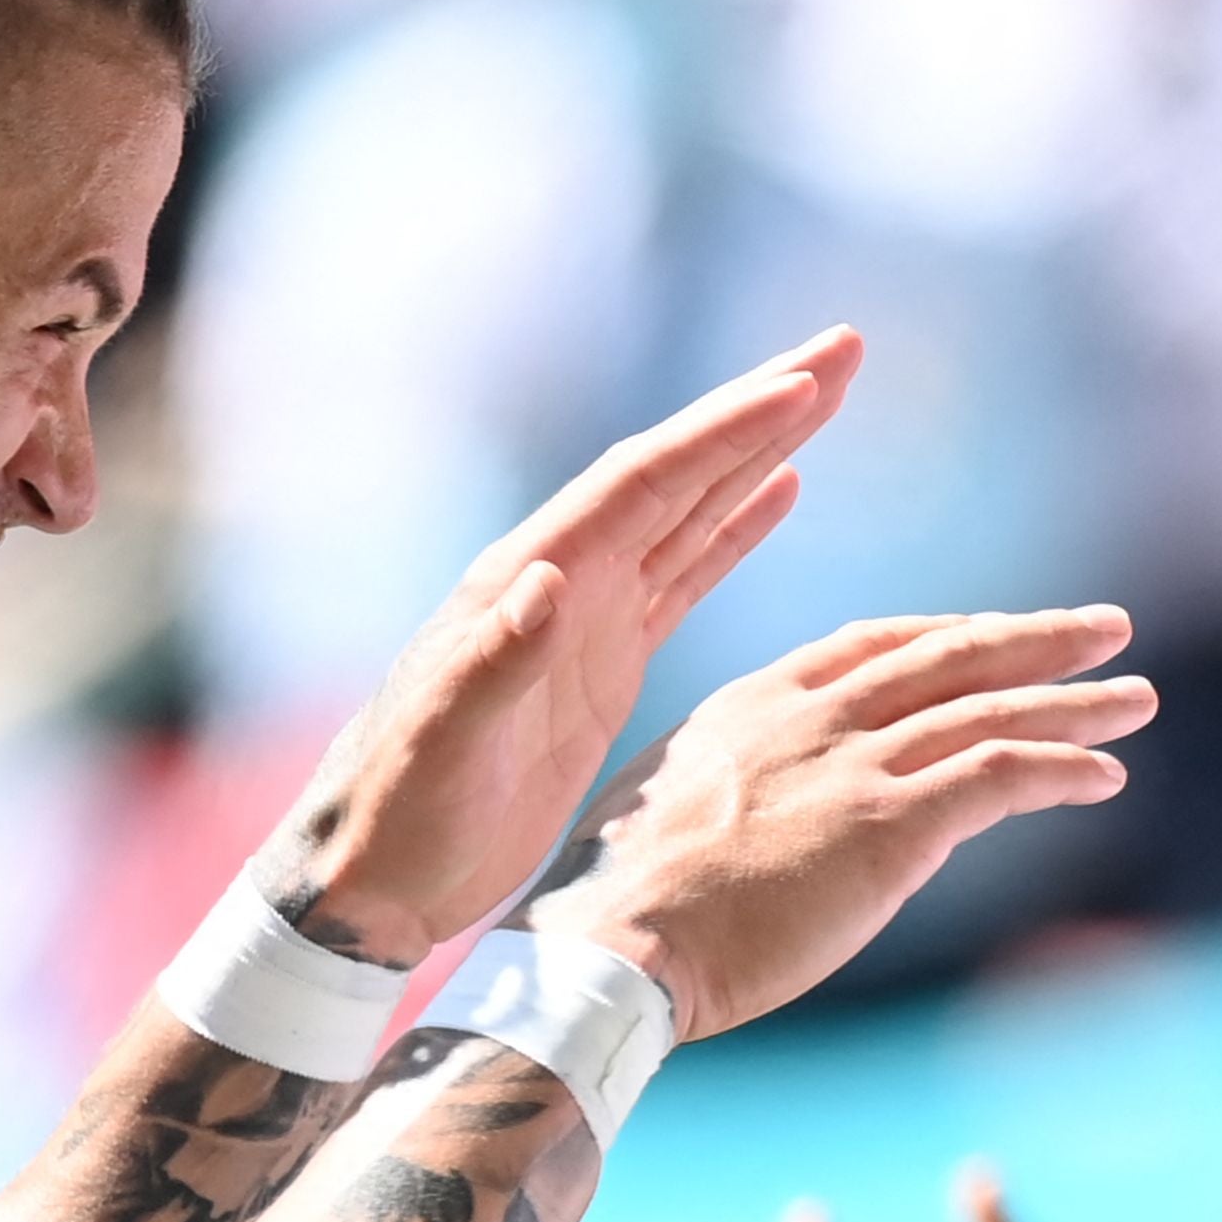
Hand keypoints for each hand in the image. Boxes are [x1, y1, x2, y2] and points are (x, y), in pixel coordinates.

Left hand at [263, 335, 857, 962]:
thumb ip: (494, 662)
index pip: (642, 485)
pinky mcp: (603, 660)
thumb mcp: (445, 745)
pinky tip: (781, 488)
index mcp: (531, 581)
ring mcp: (587, 616)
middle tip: (845, 349)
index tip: (801, 385)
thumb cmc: (402, 813)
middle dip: (761, 410)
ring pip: (691, 509)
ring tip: (828, 393)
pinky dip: (737, 526)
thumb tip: (547, 580)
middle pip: (678, 472)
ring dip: (760, 451)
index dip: (722, 435)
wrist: (376, 872)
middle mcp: (563, 577)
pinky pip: (685, 572)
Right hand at [531, 609, 1148, 1042]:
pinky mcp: (891, 822)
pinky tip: (1107, 774)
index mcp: (758, 702)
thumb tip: (773, 818)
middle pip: (949, 655)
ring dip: (1075, 700)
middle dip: (1036, 640)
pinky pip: (1001, 773)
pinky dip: (1063, 766)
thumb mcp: (677, 809)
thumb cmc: (627, 908)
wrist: (616, 944)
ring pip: (991, 707)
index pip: (873, 646)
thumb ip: (740, 790)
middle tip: (1106, 629)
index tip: (997, 633)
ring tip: (1137, 698)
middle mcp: (814, 714)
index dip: (948, 636)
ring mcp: (855, 763)